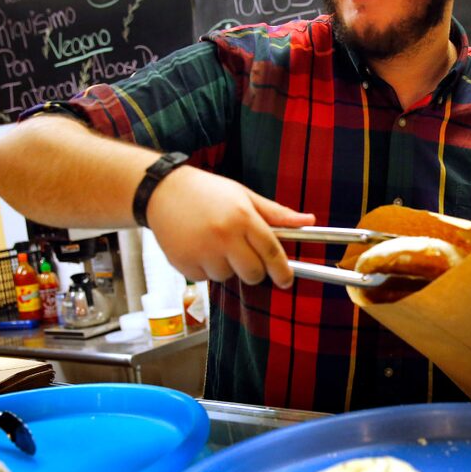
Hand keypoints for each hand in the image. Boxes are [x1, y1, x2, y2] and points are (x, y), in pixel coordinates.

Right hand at [146, 166, 314, 288]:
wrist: (161, 191)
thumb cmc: (207, 192)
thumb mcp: (244, 196)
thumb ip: (276, 213)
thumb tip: (309, 221)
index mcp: (242, 217)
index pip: (271, 251)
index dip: (283, 270)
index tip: (287, 279)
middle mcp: (223, 236)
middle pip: (253, 274)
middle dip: (254, 271)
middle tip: (244, 256)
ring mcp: (202, 252)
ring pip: (227, 278)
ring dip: (226, 267)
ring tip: (214, 243)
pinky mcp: (183, 264)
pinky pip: (205, 280)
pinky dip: (205, 269)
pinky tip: (198, 248)